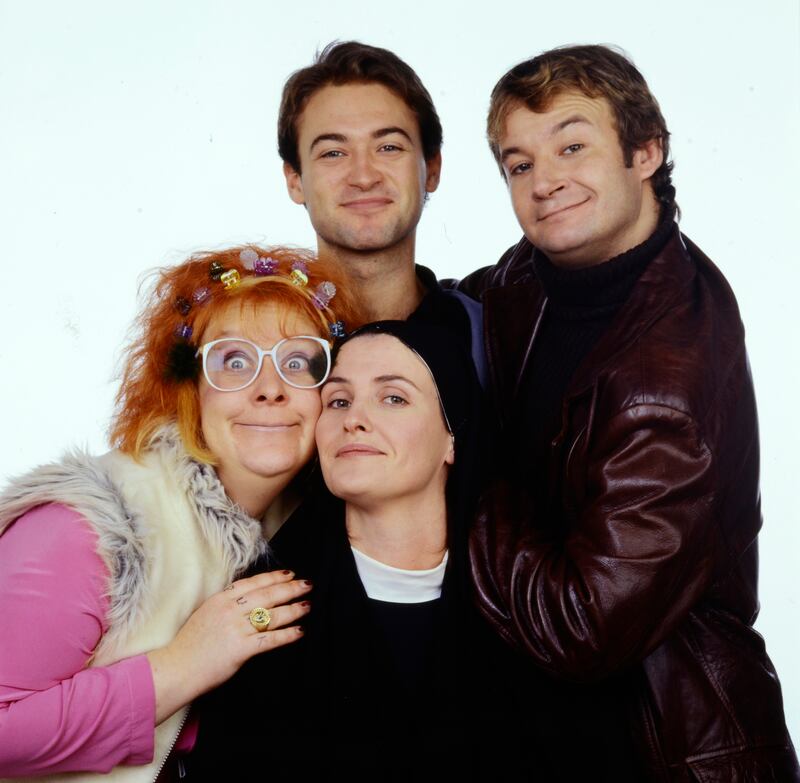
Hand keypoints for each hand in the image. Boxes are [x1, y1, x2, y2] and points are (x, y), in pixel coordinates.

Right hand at [147, 569, 310, 722]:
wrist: (175, 668)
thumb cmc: (188, 645)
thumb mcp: (205, 614)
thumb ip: (226, 606)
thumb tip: (249, 602)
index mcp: (221, 599)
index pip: (254, 583)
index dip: (274, 577)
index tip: (289, 574)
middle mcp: (230, 610)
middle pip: (267, 595)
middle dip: (290, 588)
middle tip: (307, 584)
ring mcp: (236, 628)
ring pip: (272, 614)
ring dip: (293, 609)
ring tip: (307, 605)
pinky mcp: (241, 648)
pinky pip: (270, 639)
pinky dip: (287, 634)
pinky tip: (299, 631)